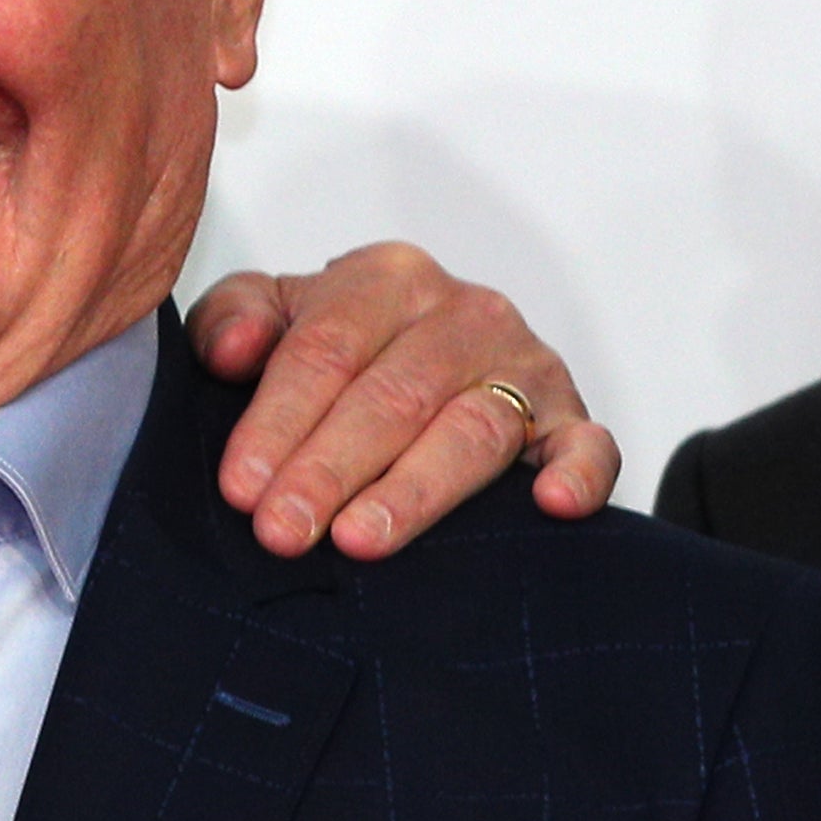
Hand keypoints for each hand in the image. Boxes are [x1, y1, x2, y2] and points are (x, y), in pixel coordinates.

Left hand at [193, 246, 616, 560]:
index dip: (277, 423)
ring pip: (470, 429)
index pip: (323, 353)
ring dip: (413, 491)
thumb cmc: (334, 342)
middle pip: (392, 397)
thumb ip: (234, 319)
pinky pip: (588, 442)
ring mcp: (524, 364)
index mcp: (384, 280)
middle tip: (283, 530)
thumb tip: (232, 351)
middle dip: (329, 470)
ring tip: (359, 540)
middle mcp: (462, 314)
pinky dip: (578, 472)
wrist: (421, 347)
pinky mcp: (570, 415)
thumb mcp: (271, 315)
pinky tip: (550, 504)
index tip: (240, 487)